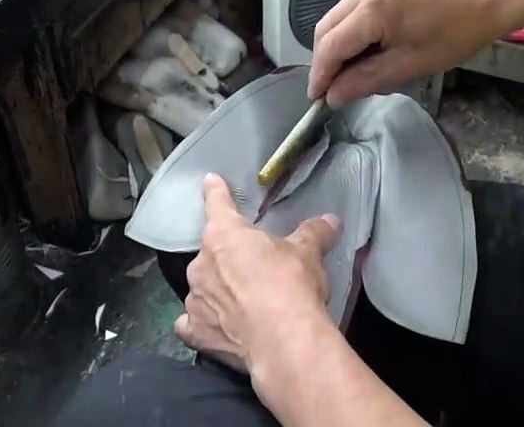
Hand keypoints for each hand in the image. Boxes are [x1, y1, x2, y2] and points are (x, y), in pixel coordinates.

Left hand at [175, 173, 341, 371]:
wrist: (283, 341)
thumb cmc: (291, 285)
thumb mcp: (308, 253)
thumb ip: (315, 233)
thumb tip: (331, 221)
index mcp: (224, 235)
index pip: (216, 203)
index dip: (215, 191)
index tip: (210, 181)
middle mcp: (201, 263)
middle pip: (211, 251)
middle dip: (228, 257)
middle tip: (253, 268)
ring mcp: (194, 298)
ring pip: (202, 287)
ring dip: (217, 290)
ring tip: (241, 303)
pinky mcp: (195, 331)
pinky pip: (191, 322)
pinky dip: (201, 322)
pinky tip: (216, 326)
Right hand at [308, 0, 500, 105]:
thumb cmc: (453, 35)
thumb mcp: (410, 65)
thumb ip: (366, 80)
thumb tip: (333, 96)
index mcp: (374, 9)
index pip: (331, 45)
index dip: (320, 74)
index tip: (317, 98)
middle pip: (325, 27)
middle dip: (324, 60)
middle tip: (330, 88)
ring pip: (336, 15)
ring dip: (336, 44)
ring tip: (347, 72)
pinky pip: (352, 6)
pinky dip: (350, 28)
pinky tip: (362, 48)